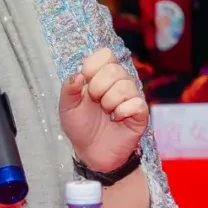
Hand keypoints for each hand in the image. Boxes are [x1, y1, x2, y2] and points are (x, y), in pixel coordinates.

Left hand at [59, 47, 148, 172]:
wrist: (90, 152)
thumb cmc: (80, 127)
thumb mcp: (67, 107)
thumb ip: (68, 89)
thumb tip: (78, 74)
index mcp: (100, 76)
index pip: (105, 54)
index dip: (94, 65)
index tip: (86, 80)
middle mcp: (118, 82)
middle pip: (115, 69)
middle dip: (98, 87)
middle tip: (95, 101)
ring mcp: (131, 96)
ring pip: (126, 85)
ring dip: (109, 101)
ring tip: (106, 112)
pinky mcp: (140, 113)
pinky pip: (136, 103)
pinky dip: (122, 111)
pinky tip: (117, 119)